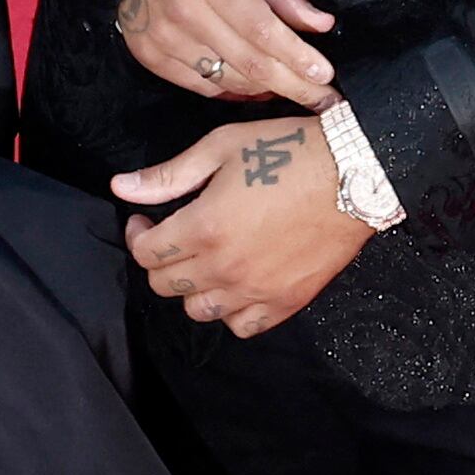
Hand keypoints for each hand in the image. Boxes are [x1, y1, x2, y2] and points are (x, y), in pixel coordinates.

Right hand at [115, 0, 333, 101]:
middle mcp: (185, 11)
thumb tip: (320, 26)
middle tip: (323, 101)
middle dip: (292, 86)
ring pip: (226, 80)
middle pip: (249, 64)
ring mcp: (163, 36)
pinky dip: (230, 90)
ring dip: (263, 90)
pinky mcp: (149, 53)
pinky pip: (199, 86)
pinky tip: (252, 87)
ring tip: (290, 89)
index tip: (324, 76)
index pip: (264, 31)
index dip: (297, 58)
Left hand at [115, 117, 369, 335]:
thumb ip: (168, 175)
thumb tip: (121, 187)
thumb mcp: (221, 148)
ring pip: (198, 311)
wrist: (353, 173)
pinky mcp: (285, 301)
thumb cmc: (288, 152)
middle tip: (172, 237)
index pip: (146, 253)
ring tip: (205, 261)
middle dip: (159, 260)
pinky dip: (231, 311)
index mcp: (203, 227)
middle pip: (166, 284)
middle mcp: (224, 267)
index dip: (137, 235)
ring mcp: (256, 290)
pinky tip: (235, 284)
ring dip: (192, 288)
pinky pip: (242, 326)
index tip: (147, 220)